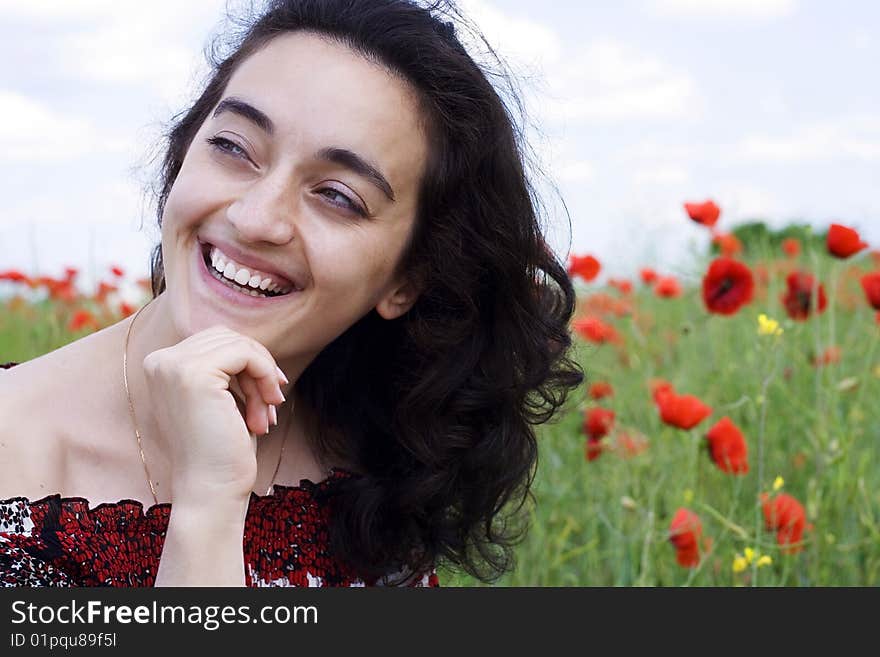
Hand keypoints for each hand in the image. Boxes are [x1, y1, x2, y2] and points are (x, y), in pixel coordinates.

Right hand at [141, 326, 287, 504]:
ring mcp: (173, 366)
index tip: (269, 395)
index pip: (216, 341)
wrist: (211, 489)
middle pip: (227, 337)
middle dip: (257, 368)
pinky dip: (265, 375)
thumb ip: (228, 368)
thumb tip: (255, 343)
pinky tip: (268, 406)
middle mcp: (159, 361)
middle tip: (272, 404)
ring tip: (266, 413)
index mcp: (161, 366)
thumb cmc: (222, 449)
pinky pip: (245, 353)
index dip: (250, 363)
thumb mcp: (224, 399)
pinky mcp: (193, 374)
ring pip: (239, 344)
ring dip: (263, 377)